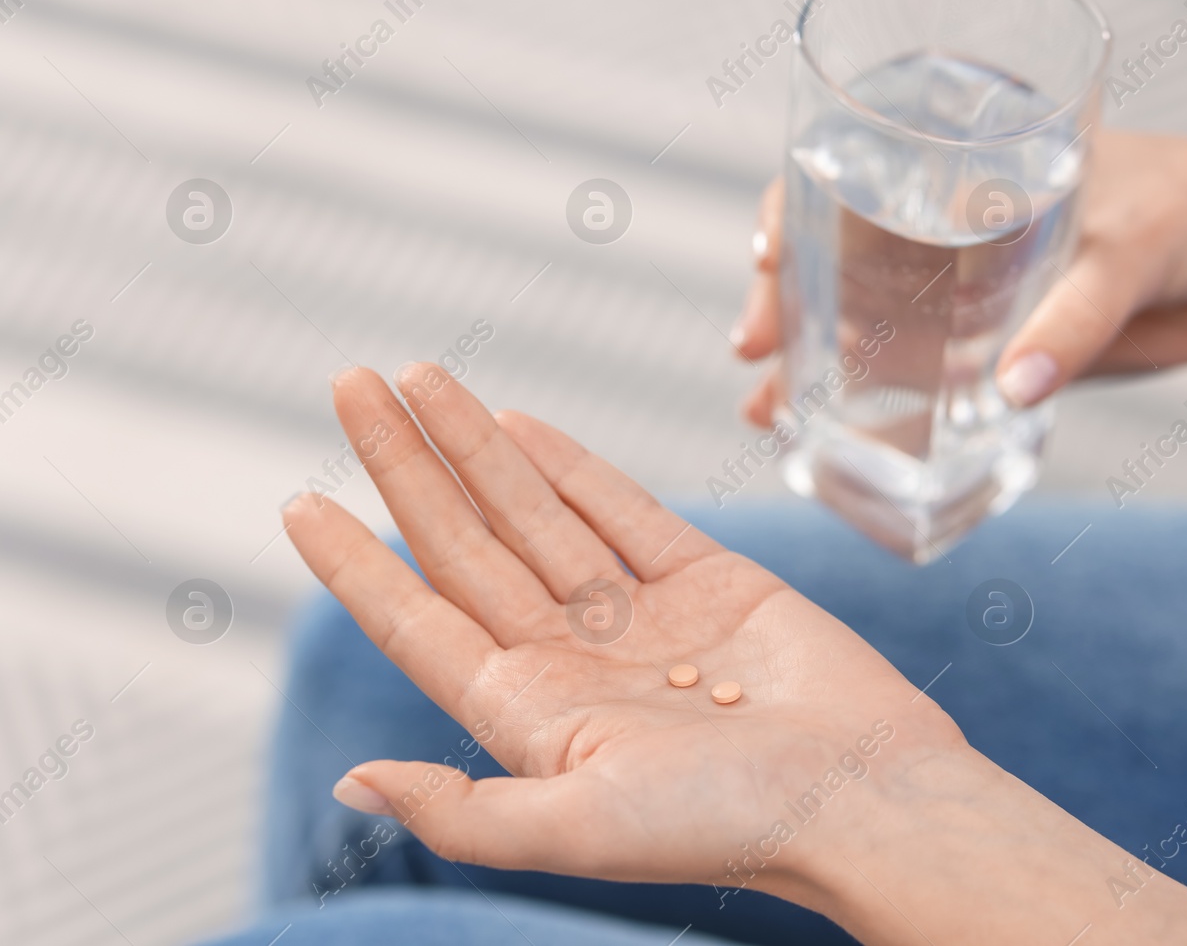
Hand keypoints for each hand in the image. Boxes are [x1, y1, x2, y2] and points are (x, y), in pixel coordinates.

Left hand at [283, 364, 1186, 943]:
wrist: (867, 795)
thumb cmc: (730, 825)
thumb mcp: (581, 828)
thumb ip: (464, 809)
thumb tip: (350, 779)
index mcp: (533, 716)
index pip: (421, 621)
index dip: (356, 564)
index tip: (299, 500)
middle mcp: (575, 657)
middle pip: (468, 542)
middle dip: (407, 463)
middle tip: (349, 383)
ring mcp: (639, 613)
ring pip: (535, 510)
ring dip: (475, 444)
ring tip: (419, 379)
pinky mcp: (708, 576)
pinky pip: (621, 508)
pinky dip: (571, 462)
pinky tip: (519, 423)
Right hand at [731, 132, 1186, 420]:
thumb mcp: (1137, 250)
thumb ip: (1079, 318)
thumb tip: (1012, 388)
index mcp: (975, 169)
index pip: (855, 175)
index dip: (794, 210)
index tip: (766, 255)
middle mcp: (961, 229)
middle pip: (841, 256)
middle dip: (784, 304)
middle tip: (755, 355)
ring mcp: (980, 294)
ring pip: (873, 323)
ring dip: (816, 364)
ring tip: (770, 414)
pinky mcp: (1009, 351)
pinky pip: (930, 378)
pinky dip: (883, 405)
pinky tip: (838, 438)